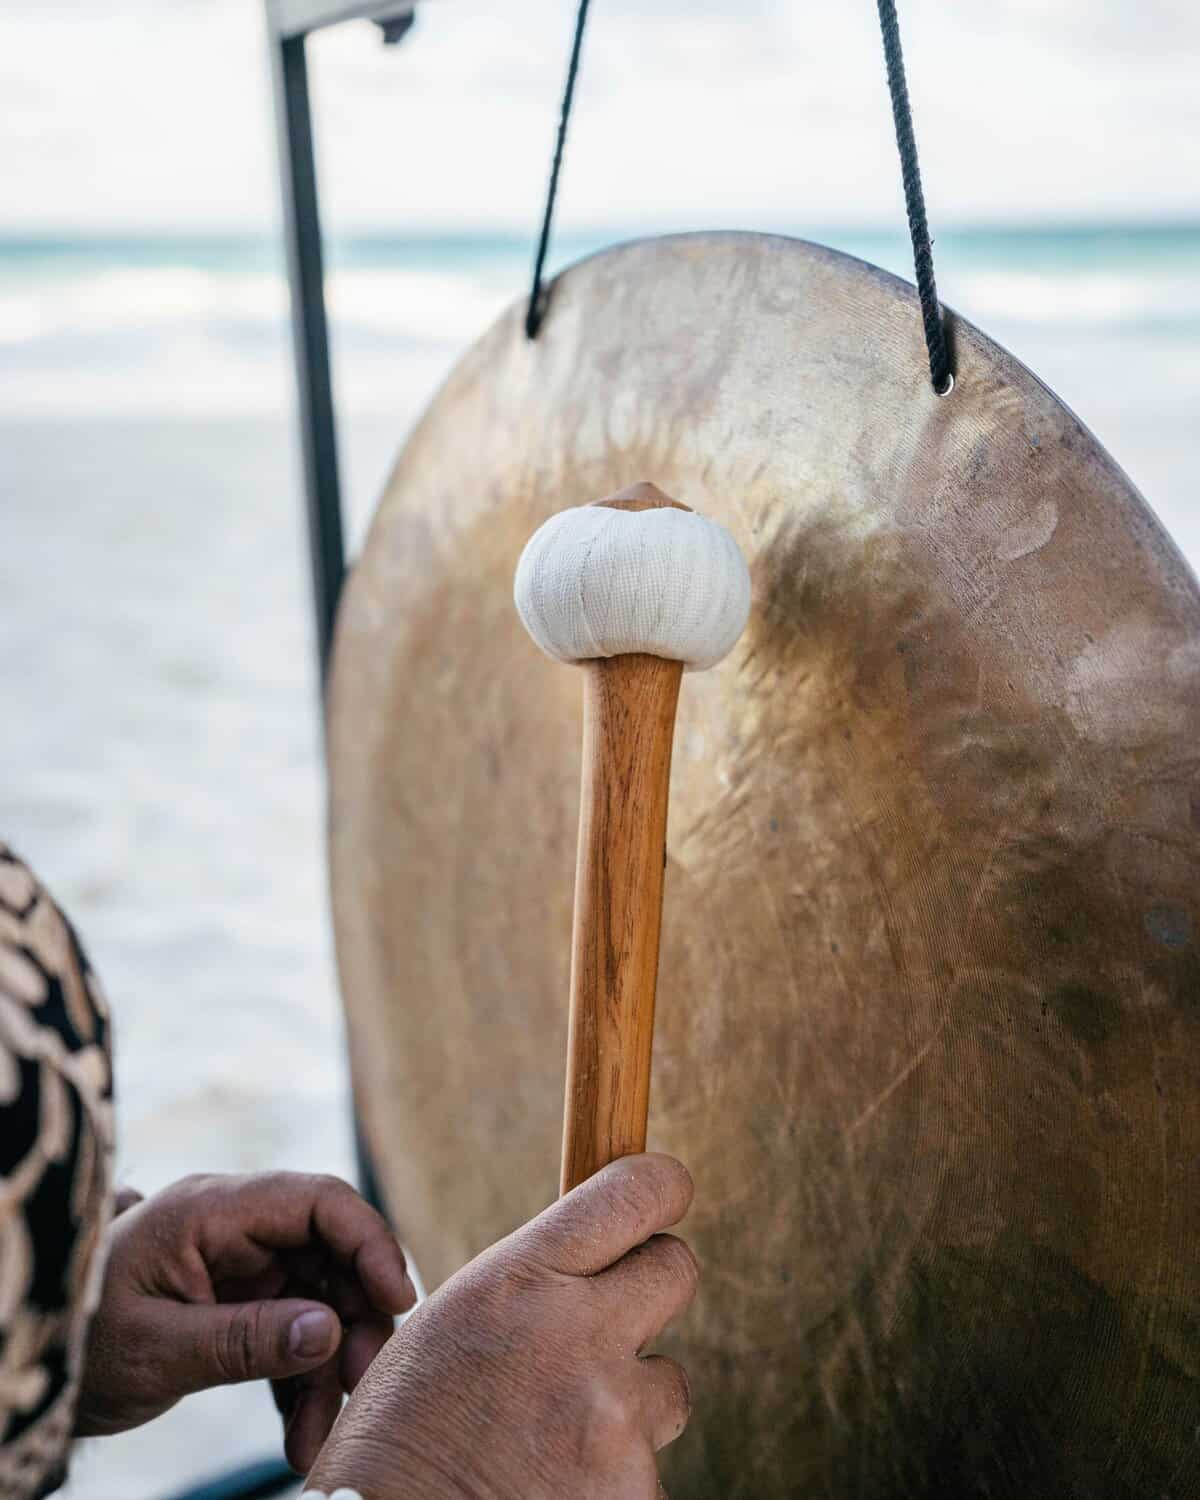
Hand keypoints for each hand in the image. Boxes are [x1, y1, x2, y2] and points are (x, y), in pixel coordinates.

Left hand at [76, 1171, 415, 1470]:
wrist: (34, 1365)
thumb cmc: (82, 1340)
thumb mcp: (158, 1347)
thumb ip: (245, 1338)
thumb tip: (331, 1331)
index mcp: (214, 1211)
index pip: (317, 1201)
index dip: (368, 1242)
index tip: (397, 1301)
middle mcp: (237, 1229)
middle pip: (330, 1255)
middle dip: (353, 1322)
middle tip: (364, 1385)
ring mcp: (241, 1267)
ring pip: (319, 1302)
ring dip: (328, 1371)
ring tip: (315, 1440)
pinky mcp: (240, 1305)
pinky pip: (292, 1334)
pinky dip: (300, 1384)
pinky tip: (297, 1433)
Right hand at [305, 1154, 697, 1499]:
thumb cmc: (402, 1441)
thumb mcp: (450, 1327)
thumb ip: (530, 1288)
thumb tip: (595, 1267)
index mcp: (520, 1279)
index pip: (634, 1194)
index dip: (659, 1188)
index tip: (663, 1194)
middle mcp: (577, 1334)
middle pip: (675, 1271)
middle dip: (651, 1290)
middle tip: (612, 1324)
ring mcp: (614, 1417)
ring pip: (667, 1385)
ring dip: (629, 1404)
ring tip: (556, 1438)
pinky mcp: (635, 1491)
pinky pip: (650, 1468)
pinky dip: (614, 1479)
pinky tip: (555, 1488)